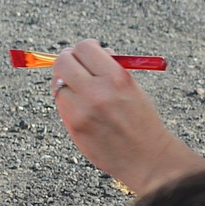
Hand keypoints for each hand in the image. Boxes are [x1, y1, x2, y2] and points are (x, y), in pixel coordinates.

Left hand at [52, 39, 204, 193]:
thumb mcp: (132, 87)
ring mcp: (82, 111)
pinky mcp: (74, 127)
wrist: (146, 157)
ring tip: (81, 89)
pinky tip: (82, 106)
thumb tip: (92, 52)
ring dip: (66, 83)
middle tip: (75, 65)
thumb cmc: (142, 121)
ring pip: (58, 84)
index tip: (87, 51)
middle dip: (68, 60)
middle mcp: (97, 92)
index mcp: (116, 77)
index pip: (84, 48)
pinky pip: (61, 104)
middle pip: (63, 62)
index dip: (84, 47)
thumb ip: (110, 68)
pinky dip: (67, 101)